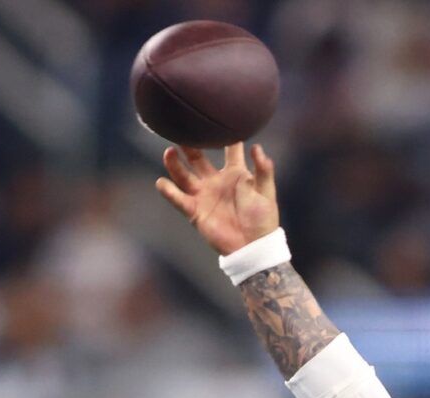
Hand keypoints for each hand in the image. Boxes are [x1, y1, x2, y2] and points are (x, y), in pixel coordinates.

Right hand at [155, 142, 277, 254]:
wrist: (253, 247)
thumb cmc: (263, 220)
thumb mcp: (266, 193)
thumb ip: (263, 171)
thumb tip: (257, 147)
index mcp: (235, 174)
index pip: (230, 149)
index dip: (225, 136)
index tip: (217, 119)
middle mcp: (216, 181)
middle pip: (198, 157)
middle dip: (190, 145)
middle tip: (181, 130)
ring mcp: (204, 195)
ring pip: (184, 174)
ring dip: (175, 163)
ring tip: (170, 152)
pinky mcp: (195, 211)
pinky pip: (178, 198)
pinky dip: (168, 191)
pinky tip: (162, 182)